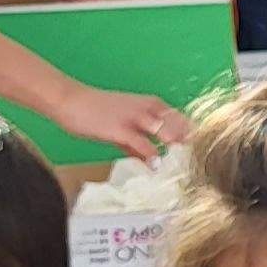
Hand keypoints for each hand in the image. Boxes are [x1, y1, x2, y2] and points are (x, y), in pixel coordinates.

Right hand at [45, 84, 191, 164]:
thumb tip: (150, 163)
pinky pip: (142, 144)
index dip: (188, 132)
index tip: (196, 148)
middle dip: (187, 139)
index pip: (177, 117)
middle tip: (195, 156)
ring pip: (163, 130)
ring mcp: (133, 118)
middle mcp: (145, 108)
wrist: (69, 100)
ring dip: (174, 145)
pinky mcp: (120, 129)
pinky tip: (156, 166)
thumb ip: (136, 145)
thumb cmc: (93, 111)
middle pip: (176, 123)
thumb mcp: (120, 126)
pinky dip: (152, 156)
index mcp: (148, 104)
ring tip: (180, 161)